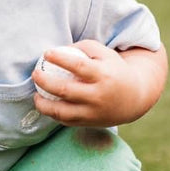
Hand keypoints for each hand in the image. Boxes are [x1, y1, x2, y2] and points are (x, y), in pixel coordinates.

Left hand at [32, 40, 165, 126]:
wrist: (134, 98)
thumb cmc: (113, 70)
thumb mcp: (104, 53)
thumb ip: (82, 47)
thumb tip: (57, 50)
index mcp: (103, 75)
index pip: (77, 66)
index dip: (59, 58)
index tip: (46, 53)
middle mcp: (98, 95)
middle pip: (65, 90)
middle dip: (44, 81)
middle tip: (35, 74)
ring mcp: (93, 112)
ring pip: (62, 111)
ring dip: (43, 104)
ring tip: (36, 94)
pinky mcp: (89, 123)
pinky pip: (65, 120)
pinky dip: (53, 113)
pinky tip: (46, 104)